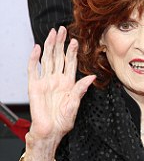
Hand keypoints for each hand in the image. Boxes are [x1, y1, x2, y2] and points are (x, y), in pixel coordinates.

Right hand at [27, 26, 95, 145]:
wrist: (50, 131)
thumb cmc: (63, 121)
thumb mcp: (75, 105)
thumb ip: (81, 90)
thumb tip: (92, 77)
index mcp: (68, 84)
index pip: (70, 63)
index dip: (72, 52)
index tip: (75, 40)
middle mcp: (57, 80)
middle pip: (58, 57)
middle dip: (60, 43)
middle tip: (62, 29)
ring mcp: (45, 82)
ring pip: (47, 59)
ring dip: (49, 46)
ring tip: (52, 33)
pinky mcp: (34, 86)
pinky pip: (34, 69)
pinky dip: (35, 58)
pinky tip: (37, 48)